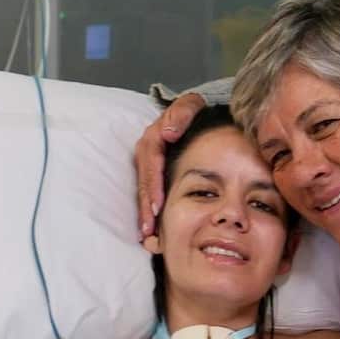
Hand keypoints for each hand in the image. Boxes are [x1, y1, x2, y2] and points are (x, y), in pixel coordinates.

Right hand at [136, 92, 206, 237]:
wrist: (197, 116)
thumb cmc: (195, 112)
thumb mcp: (191, 105)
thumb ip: (182, 113)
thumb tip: (169, 133)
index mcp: (154, 137)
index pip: (151, 162)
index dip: (153, 184)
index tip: (158, 205)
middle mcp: (147, 151)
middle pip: (144, 180)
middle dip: (145, 205)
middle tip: (149, 227)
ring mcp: (148, 163)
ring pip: (143, 189)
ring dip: (144, 212)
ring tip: (147, 233)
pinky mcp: (152, 173)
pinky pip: (146, 192)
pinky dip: (147, 210)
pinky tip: (149, 229)